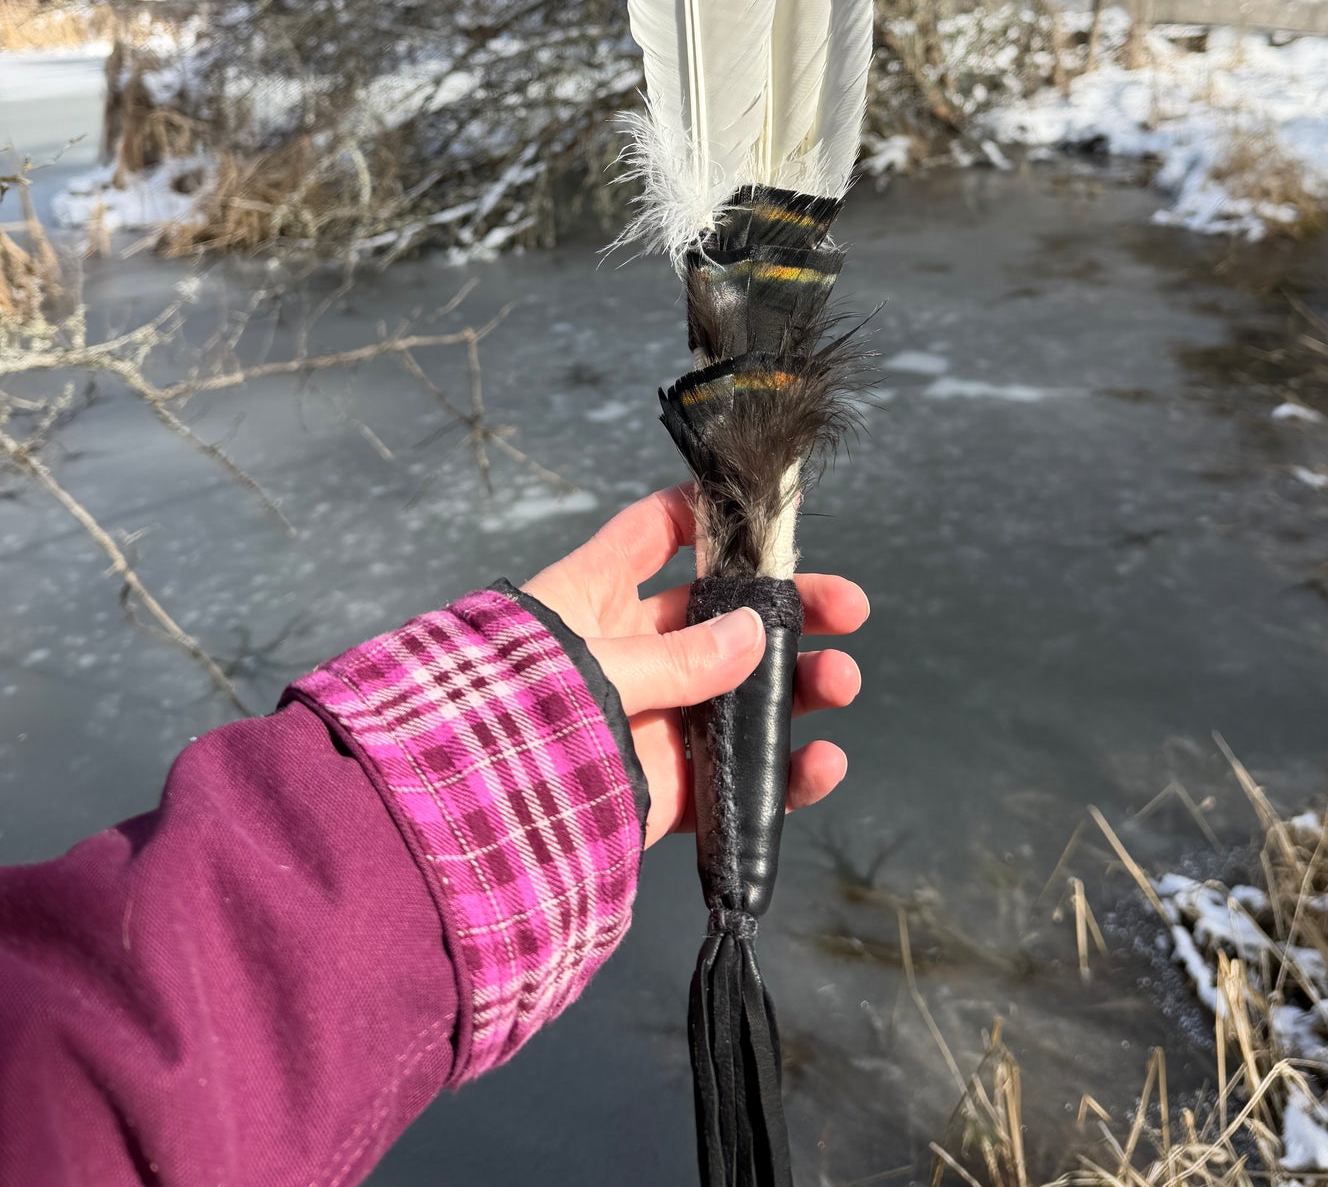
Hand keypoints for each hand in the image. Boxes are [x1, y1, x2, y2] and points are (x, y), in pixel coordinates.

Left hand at [524, 486, 866, 846]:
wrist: (470, 825)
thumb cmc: (513, 719)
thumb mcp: (597, 666)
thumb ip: (678, 657)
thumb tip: (755, 634)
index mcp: (592, 598)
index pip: (651, 533)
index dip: (705, 513)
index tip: (763, 511)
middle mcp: (629, 651)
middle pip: (723, 614)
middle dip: (790, 607)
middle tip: (848, 607)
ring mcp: (652, 719)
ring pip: (743, 691)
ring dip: (800, 684)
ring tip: (843, 681)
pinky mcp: (667, 787)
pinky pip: (738, 776)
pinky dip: (784, 773)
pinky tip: (822, 761)